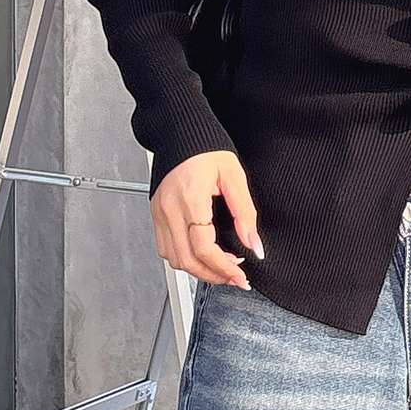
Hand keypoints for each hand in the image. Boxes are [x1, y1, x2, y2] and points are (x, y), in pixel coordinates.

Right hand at [152, 151, 262, 287]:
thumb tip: (254, 245)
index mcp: (190, 198)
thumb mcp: (234, 177)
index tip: (241, 277)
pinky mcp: (156, 214)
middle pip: (187, 261)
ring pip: (174, 259)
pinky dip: (185, 259)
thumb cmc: (206, 149)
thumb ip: (246, 214)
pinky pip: (166, 249)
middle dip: (213, 276)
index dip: (224, 269)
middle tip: (234, 278)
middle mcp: (169, 209)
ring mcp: (159, 213)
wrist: (180, 132)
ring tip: (221, 266)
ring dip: (198, 270)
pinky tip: (203, 255)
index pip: (204, 249)